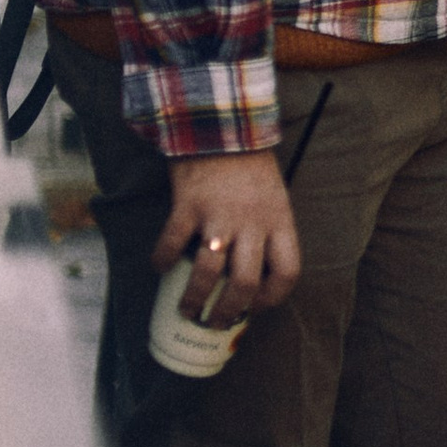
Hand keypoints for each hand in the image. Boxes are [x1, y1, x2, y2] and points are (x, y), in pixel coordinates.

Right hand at [154, 148, 302, 324]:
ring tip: (187, 311)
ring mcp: (219, 217)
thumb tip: (254, 271)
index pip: (287, 272)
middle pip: (245, 284)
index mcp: (280, 222)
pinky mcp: (188, 206)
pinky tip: (159, 268)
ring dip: (194, 299)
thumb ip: (268, 230)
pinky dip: (162, 260)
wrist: (223, 123)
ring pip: (206, 274)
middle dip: (229, 312)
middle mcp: (252, 224)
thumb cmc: (250, 165)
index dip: (274, 297)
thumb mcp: (274, 197)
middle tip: (216, 323)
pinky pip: (172, 244)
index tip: (259, 307)